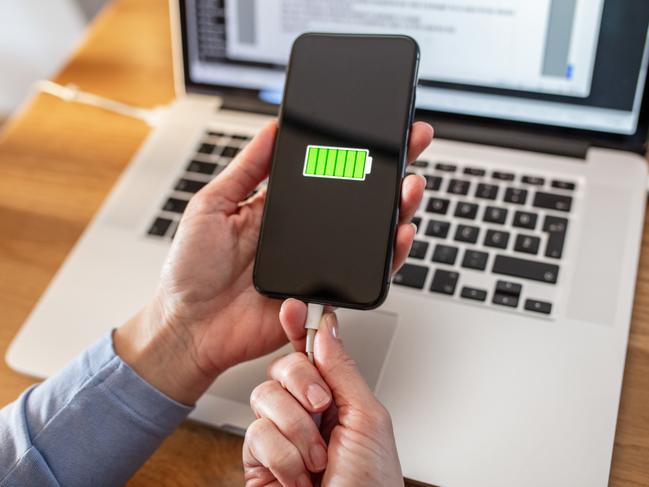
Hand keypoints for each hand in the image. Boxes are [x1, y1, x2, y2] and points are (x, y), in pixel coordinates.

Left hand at [114, 120, 432, 403]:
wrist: (190, 327)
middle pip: (358, 198)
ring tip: (409, 187)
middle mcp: (305, 232)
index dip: (353, 149)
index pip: (326, 171)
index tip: (376, 126)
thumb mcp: (211, 205)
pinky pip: (366, 273)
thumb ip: (245, 169)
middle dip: (390, 169)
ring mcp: (319, 261)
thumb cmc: (190, 271)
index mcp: (280, 207)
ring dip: (397, 208)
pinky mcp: (325, 291)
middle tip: (411, 142)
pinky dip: (389, 255)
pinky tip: (398, 233)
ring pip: (370, 233)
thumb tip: (273, 129)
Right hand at [244, 309, 401, 485]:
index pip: (314, 354)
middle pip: (283, 366)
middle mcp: (307, 414)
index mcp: (339, 400)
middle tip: (321, 410)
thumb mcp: (368, 421)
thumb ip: (343, 371)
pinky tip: (296, 477)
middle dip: (302, 384)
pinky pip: (254, 433)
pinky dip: (281, 457)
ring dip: (295, 431)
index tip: (293, 305)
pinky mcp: (258, 461)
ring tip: (316, 462)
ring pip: (264, 397)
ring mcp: (281, 437)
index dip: (300, 327)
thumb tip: (326, 328)